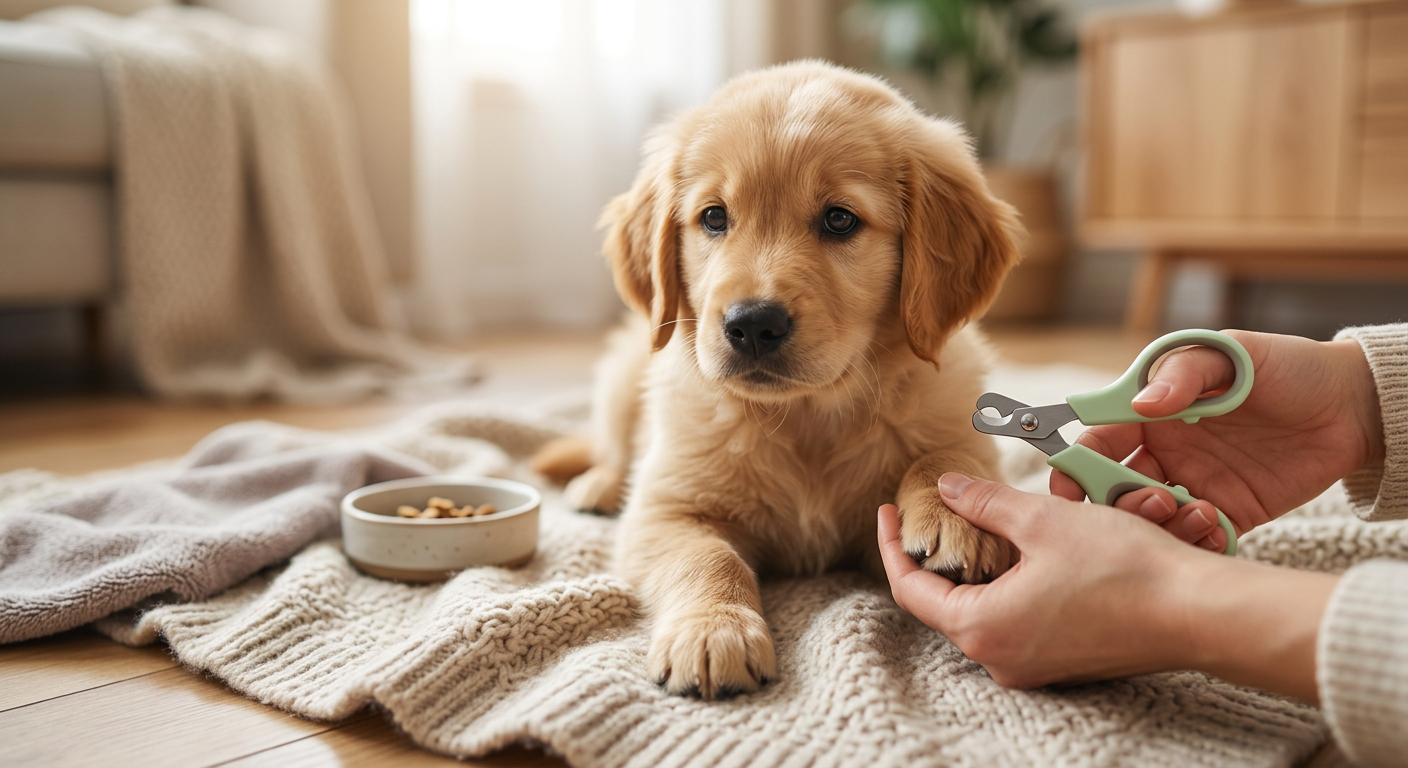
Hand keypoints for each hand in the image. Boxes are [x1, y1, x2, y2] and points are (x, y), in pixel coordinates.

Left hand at [879, 474, 1337, 700]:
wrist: (1198, 612)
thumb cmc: (1122, 567)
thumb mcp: (1041, 521)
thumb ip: (984, 503)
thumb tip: (945, 487)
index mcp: (981, 627)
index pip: (910, 589)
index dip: (891, 545)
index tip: (887, 509)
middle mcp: (1000, 658)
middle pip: (946, 602)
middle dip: (940, 552)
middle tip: (939, 508)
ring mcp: (1034, 666)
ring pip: (985, 608)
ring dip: (982, 566)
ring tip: (987, 521)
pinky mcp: (1064, 662)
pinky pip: (1019, 619)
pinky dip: (1013, 584)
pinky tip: (1031, 550)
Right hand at [1052, 330, 1383, 536]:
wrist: (1351, 405)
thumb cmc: (1286, 367)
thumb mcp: (1231, 354)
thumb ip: (1183, 373)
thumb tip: (1143, 404)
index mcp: (1150, 412)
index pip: (1097, 440)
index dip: (1076, 463)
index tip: (1071, 487)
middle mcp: (1164, 452)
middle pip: (1112, 487)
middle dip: (1114, 504)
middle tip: (1149, 502)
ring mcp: (1194, 484)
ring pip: (1150, 518)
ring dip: (1158, 524)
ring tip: (1193, 512)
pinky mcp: (1228, 512)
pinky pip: (1196, 538)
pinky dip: (1196, 542)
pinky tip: (1214, 529)